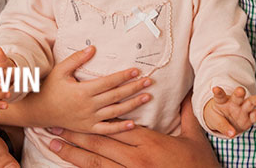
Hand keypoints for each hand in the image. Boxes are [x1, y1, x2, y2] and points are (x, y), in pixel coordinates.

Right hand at [20, 45, 153, 133]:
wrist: (38, 111)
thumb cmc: (49, 88)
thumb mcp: (61, 70)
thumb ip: (77, 59)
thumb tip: (93, 48)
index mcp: (83, 91)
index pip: (108, 82)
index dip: (123, 76)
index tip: (136, 70)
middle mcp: (88, 106)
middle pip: (116, 96)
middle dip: (134, 88)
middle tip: (149, 81)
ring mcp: (88, 119)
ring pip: (116, 112)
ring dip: (133, 105)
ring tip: (146, 97)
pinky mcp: (88, 128)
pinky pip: (107, 129)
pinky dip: (120, 128)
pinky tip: (133, 123)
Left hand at [47, 93, 218, 167]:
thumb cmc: (201, 165)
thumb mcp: (195, 138)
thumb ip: (186, 115)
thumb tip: (187, 94)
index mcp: (150, 143)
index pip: (116, 126)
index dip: (95, 119)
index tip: (78, 111)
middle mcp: (136, 160)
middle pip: (99, 144)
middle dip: (75, 135)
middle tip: (54, 127)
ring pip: (96, 164)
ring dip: (73, 155)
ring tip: (55, 145)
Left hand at [203, 86, 255, 137]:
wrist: (223, 122)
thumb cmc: (217, 117)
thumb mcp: (215, 121)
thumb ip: (222, 126)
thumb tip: (232, 134)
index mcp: (222, 101)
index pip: (220, 96)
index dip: (218, 92)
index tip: (215, 89)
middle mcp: (234, 102)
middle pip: (238, 96)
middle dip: (239, 93)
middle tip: (240, 91)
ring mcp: (243, 109)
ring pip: (251, 102)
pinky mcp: (250, 117)